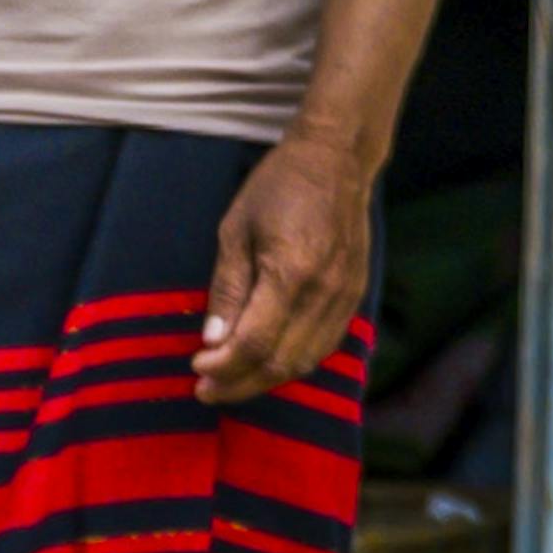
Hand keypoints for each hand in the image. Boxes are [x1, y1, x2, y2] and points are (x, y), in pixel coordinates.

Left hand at [201, 134, 377, 408]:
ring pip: (305, 361)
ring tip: (231, 384)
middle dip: (239, 384)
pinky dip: (294, 363)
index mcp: (291, 273)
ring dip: (266, 380)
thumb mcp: (235, 231)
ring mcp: (345, 298)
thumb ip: (227, 289)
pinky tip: (267, 364)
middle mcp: (324, 293)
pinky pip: (325, 346)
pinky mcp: (355, 297)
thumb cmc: (277, 188)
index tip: (196, 369)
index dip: (223, 367)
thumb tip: (213, 342)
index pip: (255, 344)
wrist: (336, 161)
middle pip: (281, 362)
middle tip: (206, 391)